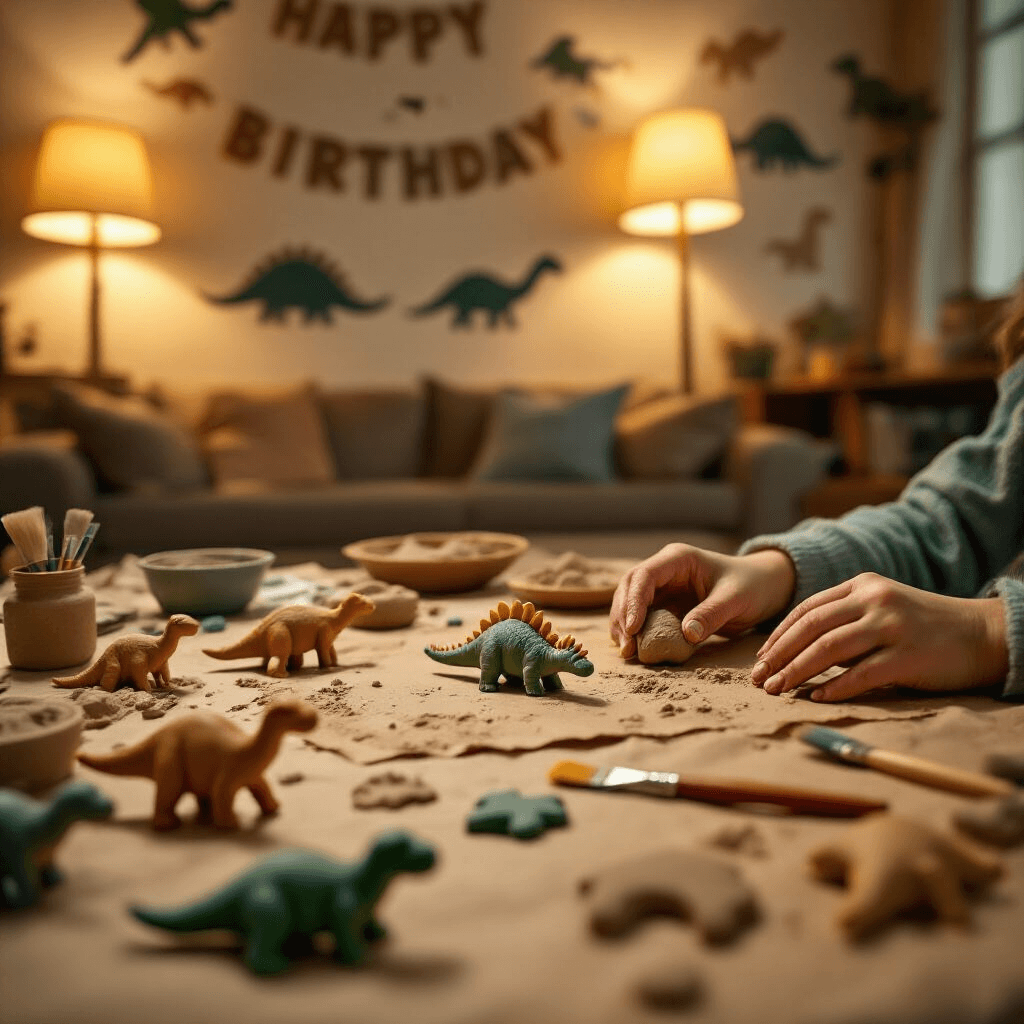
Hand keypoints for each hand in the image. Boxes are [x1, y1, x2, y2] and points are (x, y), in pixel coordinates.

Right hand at [609, 543, 796, 658]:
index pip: (644, 576)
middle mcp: (664, 571)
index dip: (634, 601)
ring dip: (624, 626)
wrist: (763, 588)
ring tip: (627, 652)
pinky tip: (634, 650)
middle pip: (629, 588)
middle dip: (623, 616)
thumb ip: (711, 614)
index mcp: (678, 559)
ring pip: (630, 603)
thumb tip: (687, 634)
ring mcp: (662, 588)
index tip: (633, 628)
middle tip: (627, 647)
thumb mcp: (735, 599)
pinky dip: (635, 633)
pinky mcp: (665, 606)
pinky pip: (642, 618)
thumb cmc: (751, 586)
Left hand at [751, 572, 1008, 701]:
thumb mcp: (881, 610)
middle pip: (811, 627)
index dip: (778, 635)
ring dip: (797, 672)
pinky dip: (835, 686)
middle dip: (779, 655)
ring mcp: (891, 626)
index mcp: (861, 586)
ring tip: (776, 690)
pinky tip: (815, 696)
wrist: (981, 635)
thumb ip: (844, 621)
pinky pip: (862, 673)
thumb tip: (796, 651)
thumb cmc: (923, 628)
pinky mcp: (908, 655)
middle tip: (759, 678)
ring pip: (829, 649)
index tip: (759, 658)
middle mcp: (874, 600)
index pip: (806, 609)